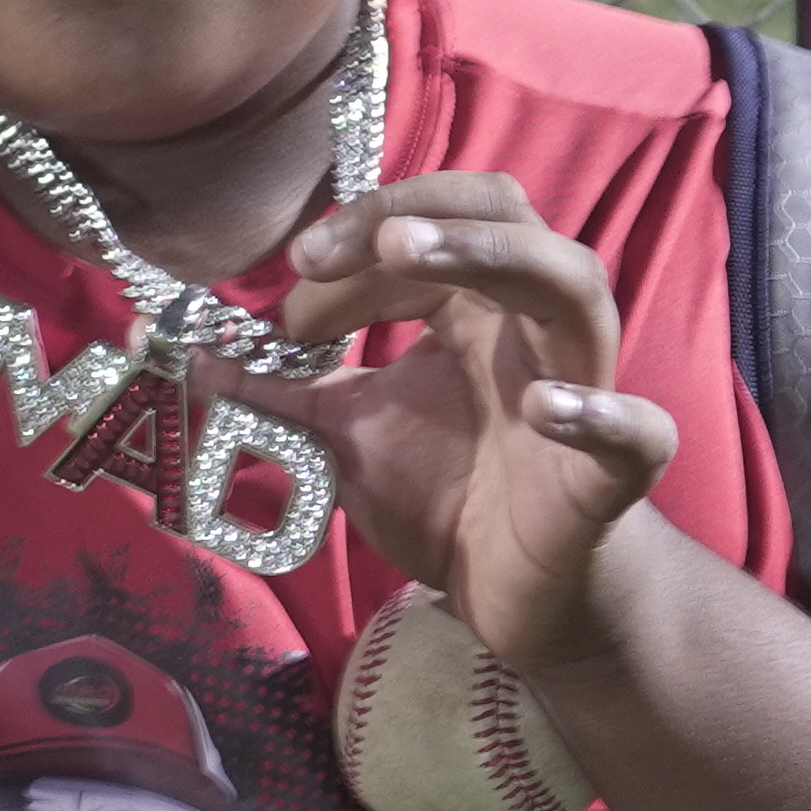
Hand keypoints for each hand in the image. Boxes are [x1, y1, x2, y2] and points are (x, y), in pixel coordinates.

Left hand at [279, 171, 680, 672]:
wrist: (519, 597)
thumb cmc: (447, 498)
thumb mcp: (340, 440)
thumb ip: (268, 395)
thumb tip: (176, 352)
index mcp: (472, 306)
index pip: (423, 226)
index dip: (352, 238)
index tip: (283, 293)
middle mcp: (531, 326)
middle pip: (504, 214)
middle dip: (414, 213)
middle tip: (320, 251)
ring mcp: (582, 389)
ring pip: (574, 285)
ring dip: (497, 255)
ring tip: (410, 256)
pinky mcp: (611, 476)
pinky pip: (635, 432)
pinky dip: (600, 413)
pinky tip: (547, 407)